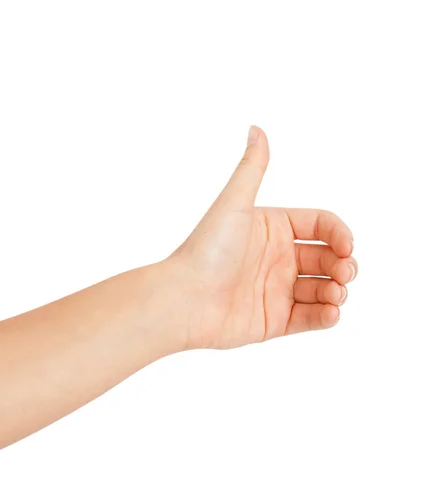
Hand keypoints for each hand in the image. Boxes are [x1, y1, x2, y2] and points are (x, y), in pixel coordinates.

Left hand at [169, 126, 357, 349]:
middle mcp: (277, 258)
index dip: (339, 233)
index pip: (321, 226)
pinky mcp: (274, 320)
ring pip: (323, 289)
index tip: (346, 246)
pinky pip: (309, 318)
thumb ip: (252, 168)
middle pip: (327, 258)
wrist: (184, 300)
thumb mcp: (234, 204)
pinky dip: (326, 316)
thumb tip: (256, 128)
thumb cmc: (206, 250)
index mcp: (273, 229)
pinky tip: (330, 312)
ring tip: (336, 294)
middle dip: (344, 264)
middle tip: (345, 272)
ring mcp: (276, 290)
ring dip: (337, 290)